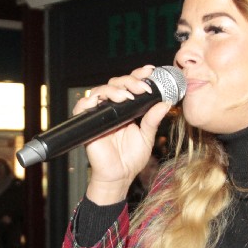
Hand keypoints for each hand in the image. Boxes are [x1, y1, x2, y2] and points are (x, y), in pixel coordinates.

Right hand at [77, 65, 173, 204]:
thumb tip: (165, 103)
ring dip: (114, 89)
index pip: (130, 85)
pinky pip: (82, 106)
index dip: (138, 75)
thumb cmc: (131, 158)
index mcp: (127, 108)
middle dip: (130, 81)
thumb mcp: (147, 136)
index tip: (150, 71)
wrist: (120, 176)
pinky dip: (89, 101)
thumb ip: (153, 119)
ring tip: (126, 96)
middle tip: (141, 88)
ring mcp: (99, 114)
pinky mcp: (87, 123)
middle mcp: (112, 108)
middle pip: (116, 83)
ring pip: (101, 90)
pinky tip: (102, 101)